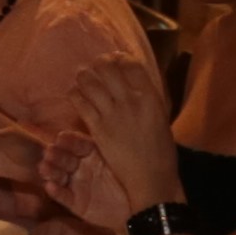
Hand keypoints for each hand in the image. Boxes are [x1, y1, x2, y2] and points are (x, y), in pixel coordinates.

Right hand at [35, 130, 133, 233]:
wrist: (140, 209)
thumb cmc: (133, 180)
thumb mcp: (120, 160)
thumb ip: (108, 145)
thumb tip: (104, 120)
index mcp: (92, 154)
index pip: (77, 144)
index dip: (69, 141)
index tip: (61, 137)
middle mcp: (81, 167)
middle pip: (64, 159)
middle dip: (55, 155)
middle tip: (49, 152)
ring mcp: (77, 185)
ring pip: (59, 176)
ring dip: (50, 171)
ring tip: (44, 168)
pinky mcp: (76, 203)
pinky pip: (64, 197)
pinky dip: (56, 192)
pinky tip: (50, 186)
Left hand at [63, 54, 187, 209]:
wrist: (151, 176)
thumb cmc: (160, 150)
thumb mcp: (160, 117)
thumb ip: (146, 98)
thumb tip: (133, 82)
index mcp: (151, 98)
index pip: (132, 66)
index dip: (120, 58)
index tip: (115, 58)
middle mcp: (131, 101)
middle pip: (108, 69)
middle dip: (99, 63)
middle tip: (95, 65)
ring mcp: (113, 114)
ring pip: (90, 82)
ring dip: (84, 75)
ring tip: (82, 76)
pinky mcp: (98, 128)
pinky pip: (80, 103)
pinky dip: (75, 94)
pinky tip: (75, 94)